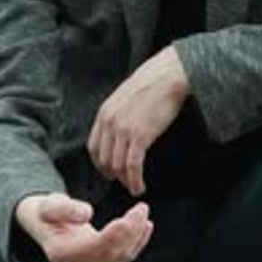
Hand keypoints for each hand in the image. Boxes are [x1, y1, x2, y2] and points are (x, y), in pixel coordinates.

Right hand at [15, 192, 152, 261]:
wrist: (42, 223)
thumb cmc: (46, 211)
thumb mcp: (50, 205)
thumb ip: (66, 208)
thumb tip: (87, 213)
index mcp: (61, 252)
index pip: (94, 247)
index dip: (113, 235)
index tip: (127, 220)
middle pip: (110, 253)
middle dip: (130, 232)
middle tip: (142, 208)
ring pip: (119, 257)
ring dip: (136, 236)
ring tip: (143, 214)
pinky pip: (121, 257)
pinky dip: (136, 242)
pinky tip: (146, 227)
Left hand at [87, 45, 189, 195]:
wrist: (168, 75)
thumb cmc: (153, 82)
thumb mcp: (126, 96)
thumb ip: (118, 113)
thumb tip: (121, 128)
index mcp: (104, 112)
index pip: (93, 146)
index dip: (99, 163)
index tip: (107, 171)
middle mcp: (109, 122)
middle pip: (104, 159)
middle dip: (113, 174)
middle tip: (123, 181)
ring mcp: (123, 130)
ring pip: (117, 166)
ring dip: (126, 181)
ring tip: (134, 186)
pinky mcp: (140, 136)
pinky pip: (133, 166)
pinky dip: (135, 180)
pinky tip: (140, 186)